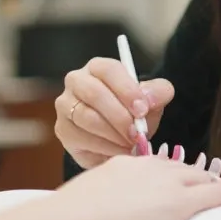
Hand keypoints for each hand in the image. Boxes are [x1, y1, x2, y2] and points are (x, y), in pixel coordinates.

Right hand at [54, 155, 220, 219]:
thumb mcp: (79, 208)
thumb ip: (89, 210)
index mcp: (120, 167)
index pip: (151, 167)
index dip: (165, 176)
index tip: (171, 183)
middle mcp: (146, 169)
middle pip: (179, 169)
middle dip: (194, 177)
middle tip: (207, 185)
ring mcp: (165, 184)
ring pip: (200, 179)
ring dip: (216, 185)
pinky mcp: (181, 202)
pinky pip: (214, 194)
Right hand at [55, 57, 174, 168]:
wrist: (117, 138)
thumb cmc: (131, 112)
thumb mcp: (150, 100)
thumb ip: (157, 93)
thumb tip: (149, 98)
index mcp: (98, 67)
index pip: (109, 70)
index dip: (127, 89)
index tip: (143, 109)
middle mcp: (76, 81)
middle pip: (94, 94)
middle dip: (120, 116)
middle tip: (137, 132)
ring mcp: (66, 105)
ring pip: (87, 118)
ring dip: (114, 134)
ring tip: (131, 143)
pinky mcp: (63, 129)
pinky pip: (83, 138)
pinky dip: (106, 148)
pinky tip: (120, 151)